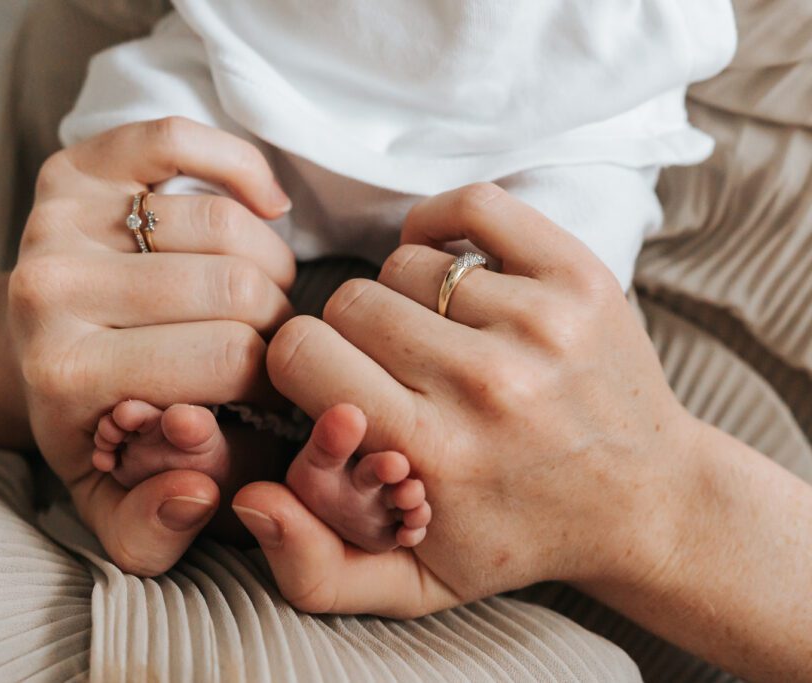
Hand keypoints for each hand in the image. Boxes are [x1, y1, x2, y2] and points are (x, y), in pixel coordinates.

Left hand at [9, 117, 295, 574]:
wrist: (19, 352)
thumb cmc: (86, 422)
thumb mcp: (112, 500)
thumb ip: (154, 527)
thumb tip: (202, 494)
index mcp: (66, 376)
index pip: (230, 362)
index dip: (274, 377)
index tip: (272, 391)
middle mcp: (50, 290)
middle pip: (238, 289)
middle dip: (278, 321)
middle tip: (271, 342)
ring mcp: (58, 221)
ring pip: (226, 224)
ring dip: (268, 261)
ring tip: (259, 296)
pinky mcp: (71, 169)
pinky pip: (178, 141)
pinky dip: (240, 168)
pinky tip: (265, 207)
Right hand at [234, 183, 700, 617]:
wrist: (647, 504)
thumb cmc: (517, 537)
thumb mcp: (414, 584)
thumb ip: (313, 567)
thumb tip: (246, 496)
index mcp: (430, 452)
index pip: (300, 352)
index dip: (304, 367)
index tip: (336, 387)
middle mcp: (483, 384)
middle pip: (348, 302)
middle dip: (353, 336)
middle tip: (393, 371)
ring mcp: (538, 322)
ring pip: (403, 262)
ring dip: (405, 297)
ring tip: (437, 339)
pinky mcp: (579, 277)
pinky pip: (472, 206)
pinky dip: (443, 227)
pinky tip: (450, 268)